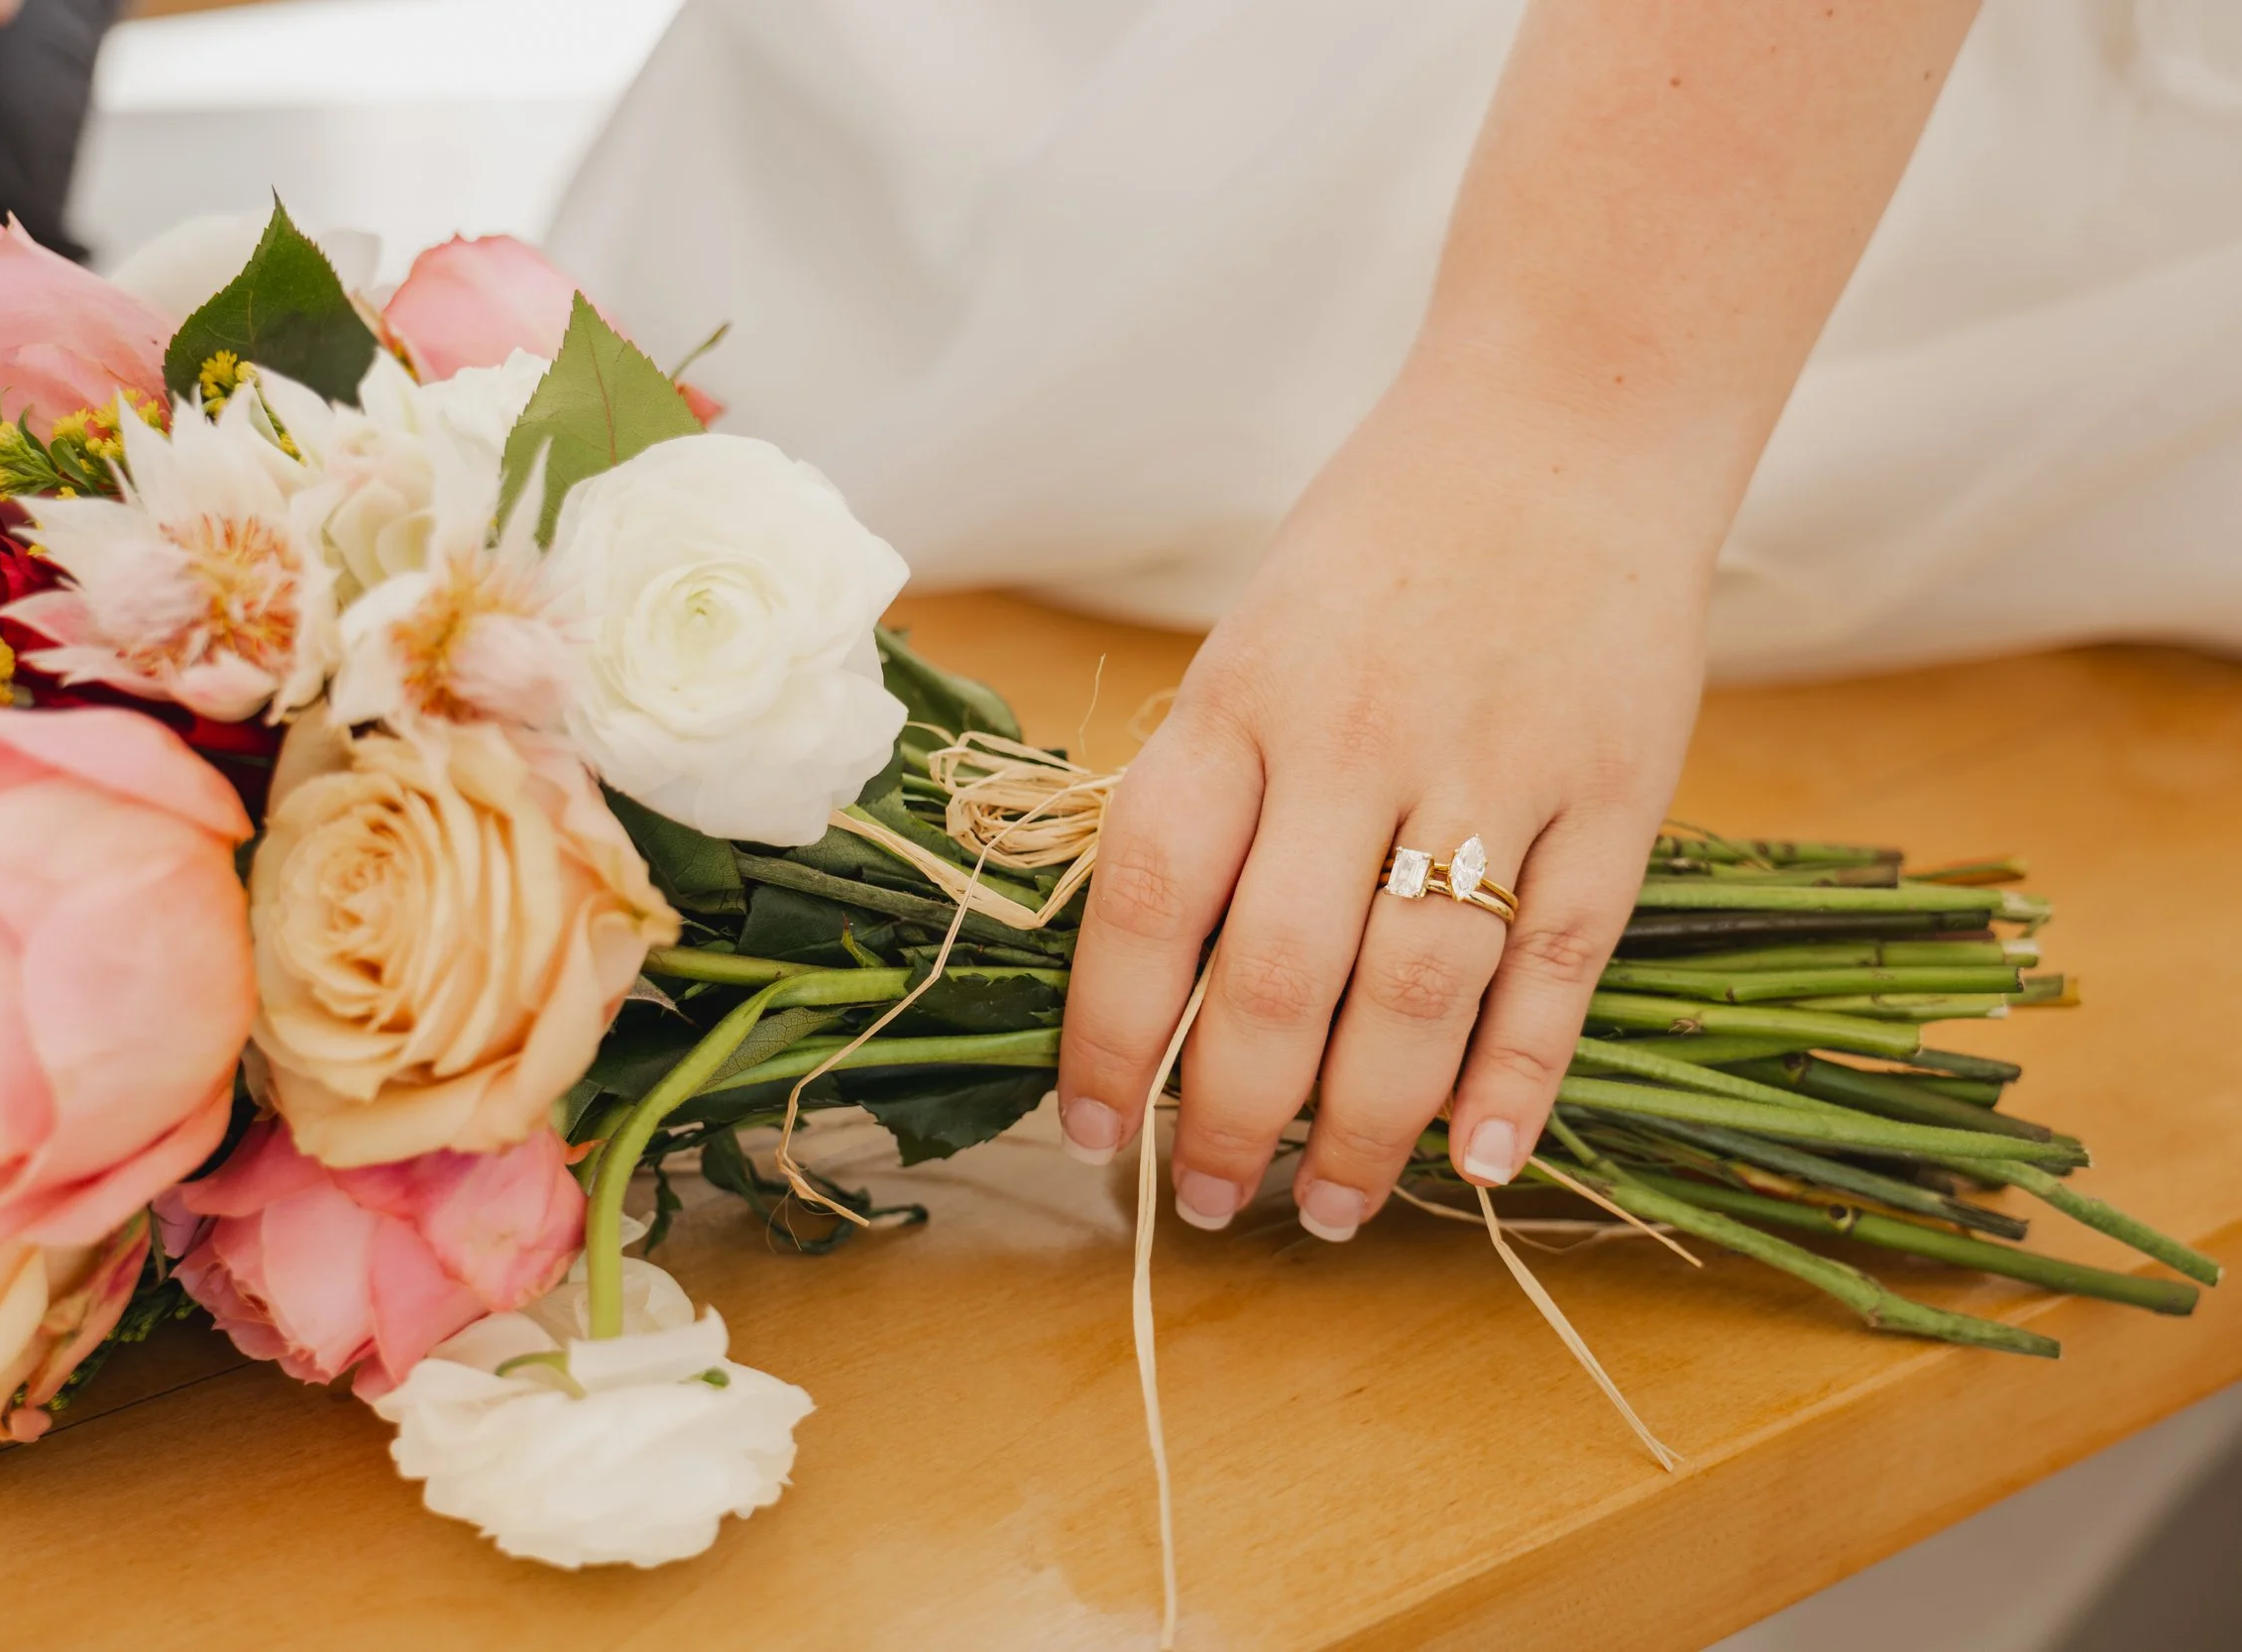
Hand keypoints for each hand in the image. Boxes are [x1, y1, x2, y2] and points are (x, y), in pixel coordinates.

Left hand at [1054, 364, 1710, 1236]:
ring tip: (1332, 1213)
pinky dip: (1518, 1080)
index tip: (1088, 1130)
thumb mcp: (1257, 642)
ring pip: (1413, 995)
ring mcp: (1493, 767)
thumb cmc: (1382, 546)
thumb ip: (1218, 792)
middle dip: (1228, 1118)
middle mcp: (1357, 737)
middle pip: (1276, 978)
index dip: (1107, 1037)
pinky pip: (1558, 966)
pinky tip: (1480, 1163)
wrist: (1569, 420)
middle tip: (1207, 1203)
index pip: (1149, 899)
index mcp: (1243, 697)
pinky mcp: (1612, 792)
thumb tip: (1161, 979)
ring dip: (1364, 1132)